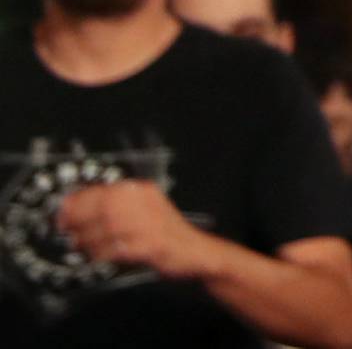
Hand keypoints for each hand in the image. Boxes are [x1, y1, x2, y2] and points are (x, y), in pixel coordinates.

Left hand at [60, 181, 209, 279]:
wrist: (194, 250)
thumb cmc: (166, 232)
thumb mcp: (147, 208)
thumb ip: (120, 206)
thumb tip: (83, 209)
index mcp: (144, 191)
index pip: (108, 189)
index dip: (82, 198)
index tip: (65, 205)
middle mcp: (147, 204)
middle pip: (106, 205)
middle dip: (80, 215)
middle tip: (64, 224)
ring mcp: (150, 225)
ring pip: (110, 227)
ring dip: (87, 237)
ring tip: (76, 244)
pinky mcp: (150, 246)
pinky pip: (119, 248)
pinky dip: (102, 253)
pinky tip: (95, 256)